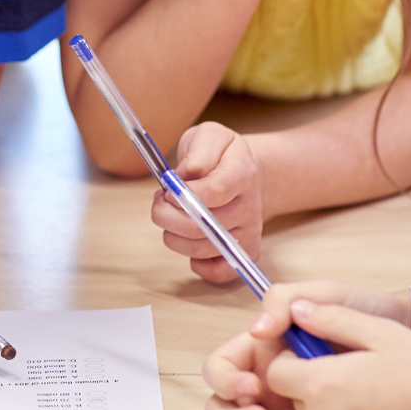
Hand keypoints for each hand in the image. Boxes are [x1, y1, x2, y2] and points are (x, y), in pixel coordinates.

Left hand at [153, 123, 263, 281]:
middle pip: (203, 227)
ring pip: (202, 249)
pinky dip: (198, 264)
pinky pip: (221, 273)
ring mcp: (250, 233)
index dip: (183, 195)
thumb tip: (183, 177)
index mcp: (243, 173)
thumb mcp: (209, 136)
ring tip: (170, 216)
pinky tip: (188, 242)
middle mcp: (251, 207)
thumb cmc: (220, 154)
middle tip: (160, 202)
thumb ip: (197, 153)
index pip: (214, 192)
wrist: (245, 170)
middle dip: (167, 216)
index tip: (167, 189)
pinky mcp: (246, 253)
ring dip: (172, 236)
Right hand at [203, 282, 410, 409]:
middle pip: (223, 409)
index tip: (252, 386)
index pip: (220, 369)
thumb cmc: (362, 312)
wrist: (407, 343)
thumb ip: (283, 301)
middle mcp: (265, 385)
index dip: (226, 380)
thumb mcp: (324, 294)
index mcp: (260, 352)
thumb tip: (256, 330)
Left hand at [262, 300, 410, 409]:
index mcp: (322, 384)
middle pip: (294, 397)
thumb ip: (333, 318)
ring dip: (330, 407)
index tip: (318, 355)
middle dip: (313, 383)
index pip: (276, 372)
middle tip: (351, 374)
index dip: (292, 360)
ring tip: (368, 395)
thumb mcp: (381, 333)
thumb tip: (299, 311)